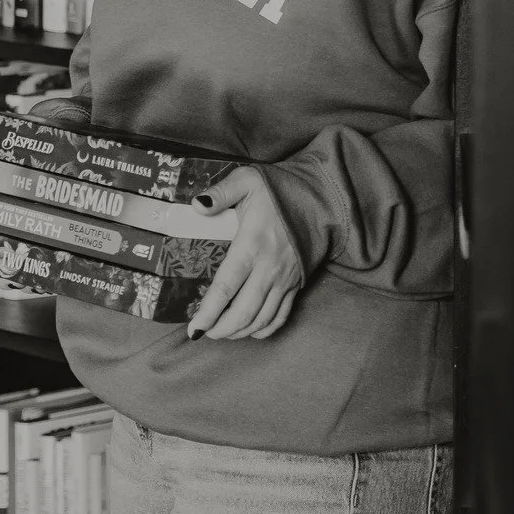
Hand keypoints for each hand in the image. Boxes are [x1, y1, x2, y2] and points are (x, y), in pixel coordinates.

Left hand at [185, 166, 305, 341]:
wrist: (319, 197)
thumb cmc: (279, 189)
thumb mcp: (247, 180)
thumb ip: (221, 193)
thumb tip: (196, 205)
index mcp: (252, 244)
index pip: (226, 287)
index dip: (208, 312)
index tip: (194, 327)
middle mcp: (269, 267)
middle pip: (244, 311)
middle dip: (221, 329)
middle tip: (203, 332)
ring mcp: (285, 279)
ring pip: (262, 319)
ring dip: (240, 332)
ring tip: (221, 333)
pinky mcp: (296, 283)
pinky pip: (281, 316)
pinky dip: (265, 330)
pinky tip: (250, 331)